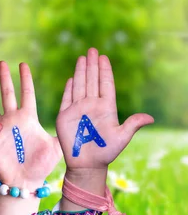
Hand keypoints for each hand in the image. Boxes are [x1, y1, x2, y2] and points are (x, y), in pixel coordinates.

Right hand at [0, 62, 60, 188]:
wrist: (25, 181)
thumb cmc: (42, 165)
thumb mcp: (57, 146)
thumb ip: (62, 131)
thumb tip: (75, 118)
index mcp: (28, 118)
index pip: (27, 93)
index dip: (25, 79)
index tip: (23, 64)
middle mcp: (12, 120)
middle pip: (7, 94)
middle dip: (4, 78)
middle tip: (1, 62)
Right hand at [56, 48, 153, 172]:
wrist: (86, 164)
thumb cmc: (105, 152)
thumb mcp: (121, 138)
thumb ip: (132, 124)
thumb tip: (150, 118)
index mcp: (106, 108)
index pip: (105, 84)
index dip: (105, 71)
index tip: (104, 57)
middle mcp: (92, 105)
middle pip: (92, 80)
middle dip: (92, 65)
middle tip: (92, 50)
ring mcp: (78, 110)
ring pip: (80, 85)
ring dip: (80, 71)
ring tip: (82, 58)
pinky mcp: (64, 116)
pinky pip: (67, 98)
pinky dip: (69, 88)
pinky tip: (71, 78)